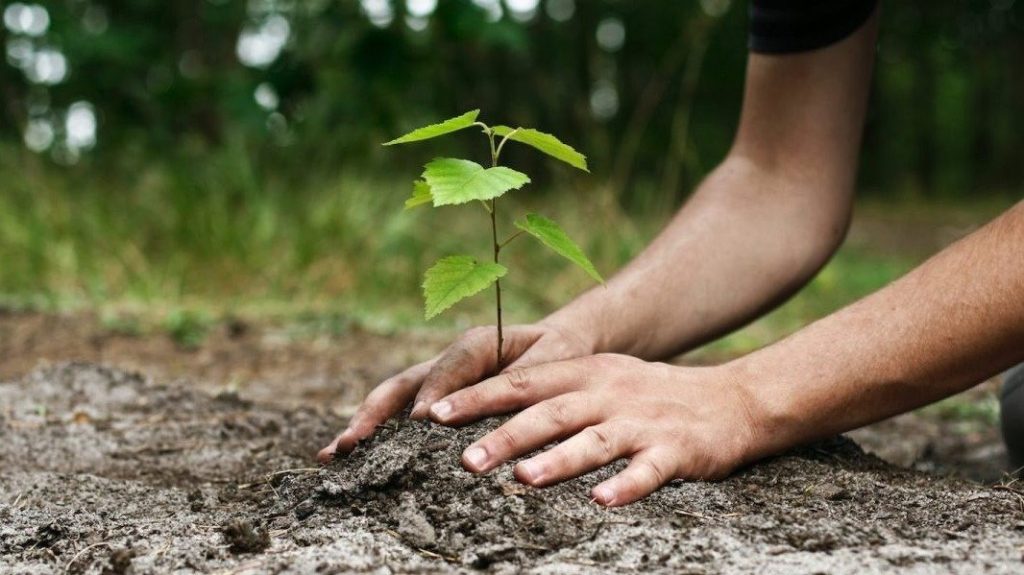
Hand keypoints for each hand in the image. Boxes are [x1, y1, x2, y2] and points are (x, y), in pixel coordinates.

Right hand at [317, 320, 593, 461]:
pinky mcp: (435, 398)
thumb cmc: (559, 353)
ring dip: (364, 425)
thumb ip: (526, 375)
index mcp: (477, 343)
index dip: (434, 392)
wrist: (559, 345)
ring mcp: (436, 380)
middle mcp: (448, 361)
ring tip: (334, 453)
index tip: (421, 422)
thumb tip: (497, 399)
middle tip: (352, 443)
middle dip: (376, 413)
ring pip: (393, 400)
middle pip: (403, 384)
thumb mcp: (554, 358)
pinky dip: (376, 434)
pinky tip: (350, 458)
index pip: (450, 368)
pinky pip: (401, 414)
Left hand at [426, 354, 760, 505]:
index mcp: (586, 373)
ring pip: (593, 440)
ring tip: (523, 480)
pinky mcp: (675, 450)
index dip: (478, 397)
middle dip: (505, 435)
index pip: (522, 382)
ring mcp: (642, 421)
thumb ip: (553, 391)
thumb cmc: (651, 395)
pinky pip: (647, 470)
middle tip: (465, 460)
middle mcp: (608, 393)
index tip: (434, 414)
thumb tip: (488, 413)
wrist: (732, 400)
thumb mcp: (602, 379)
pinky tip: (602, 502)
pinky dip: (625, 486)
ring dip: (557, 460)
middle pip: (550, 412)